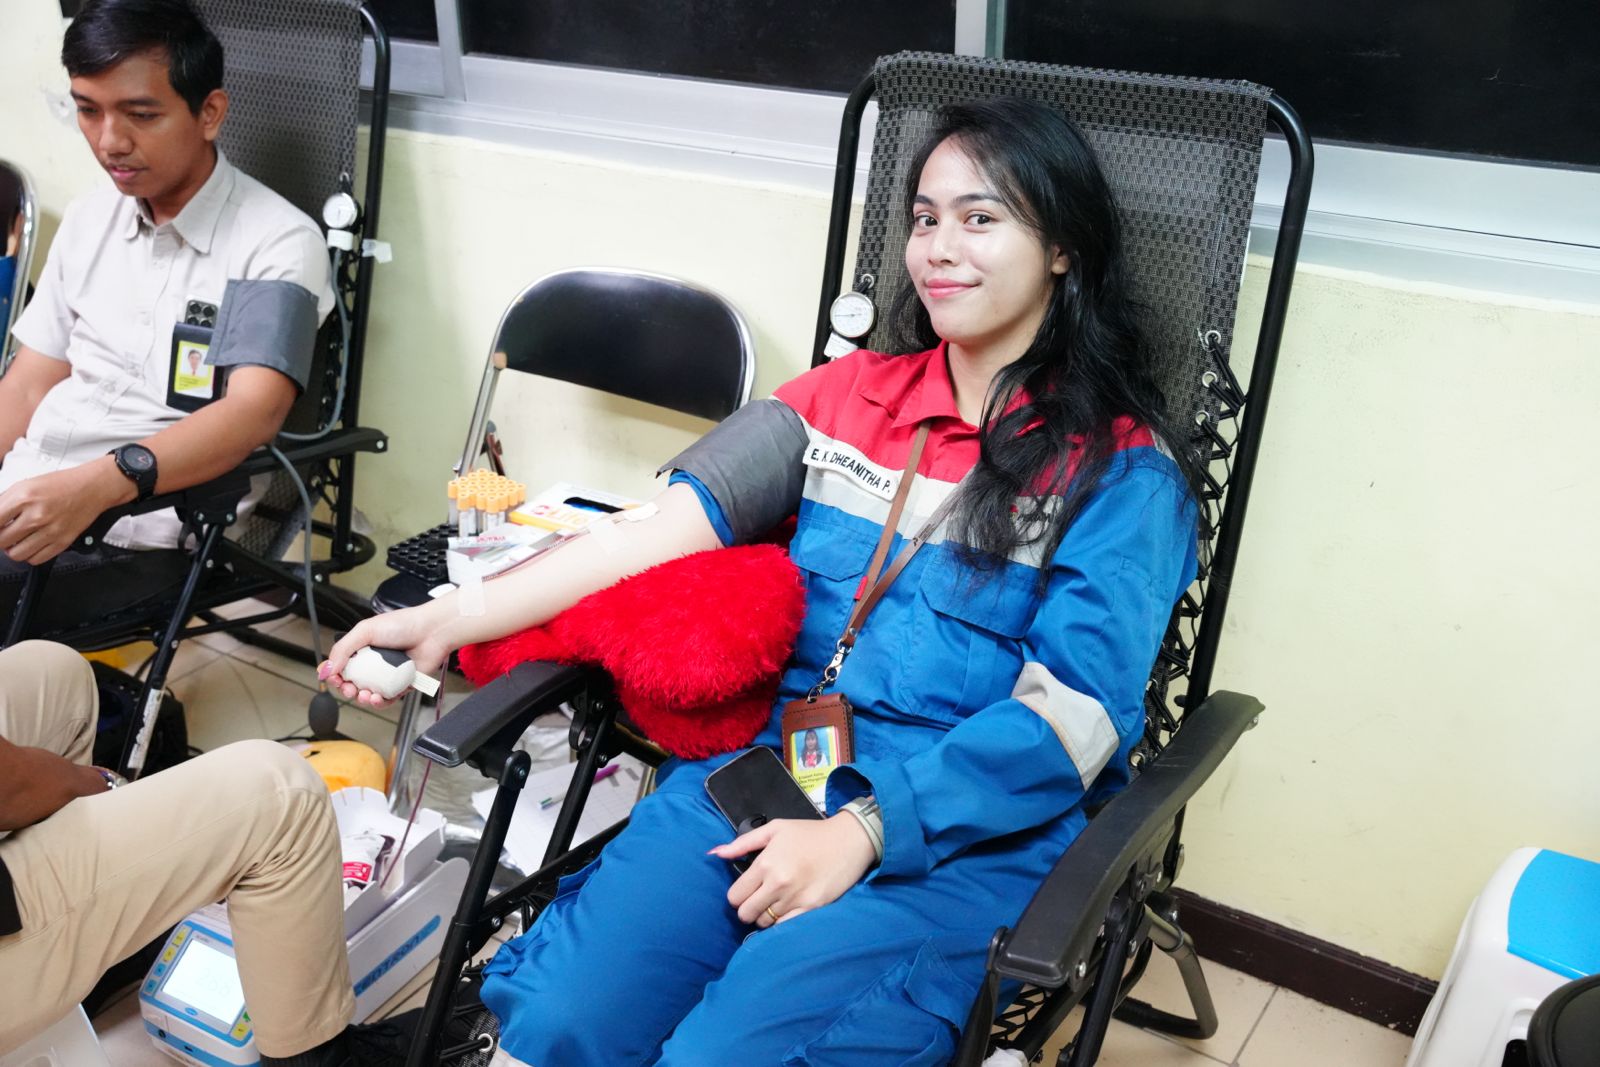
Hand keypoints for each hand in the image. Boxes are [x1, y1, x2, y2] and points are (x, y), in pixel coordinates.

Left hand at [0, 460, 129, 565]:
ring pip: (17, 554)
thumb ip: (5, 502)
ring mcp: (50, 531)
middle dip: (1, 538)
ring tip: (18, 540)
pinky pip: (36, 559)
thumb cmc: (62, 484)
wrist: (92, 488)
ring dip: (13, 549)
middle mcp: (37, 515)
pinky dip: (30, 555)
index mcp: (24, 498)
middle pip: (2, 541)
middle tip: (6, 533)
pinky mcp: (62, 542)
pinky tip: (32, 544)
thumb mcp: (26, 484)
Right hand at [320, 604, 449, 707]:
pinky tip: (377, 698)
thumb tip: (325, 669)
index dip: (335, 675)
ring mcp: (387, 676)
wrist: (432, 631)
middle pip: (353, 683)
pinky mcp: (402, 685)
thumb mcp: (365, 631)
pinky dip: (380, 702)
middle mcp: (374, 663)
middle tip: (349, 689)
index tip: (334, 679)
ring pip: (368, 694)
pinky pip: (388, 699)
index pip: (342, 667)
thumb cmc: (403, 625)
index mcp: (363, 649)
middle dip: (347, 690)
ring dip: (362, 698)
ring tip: (364, 695)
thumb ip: (343, 649)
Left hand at [713, 813, 876, 927]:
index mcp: (766, 863)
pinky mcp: (812, 909)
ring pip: (764, 923)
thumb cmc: (809, 833)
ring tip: (775, 903)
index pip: (735, 896)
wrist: (848, 841)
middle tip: (759, 899)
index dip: (737, 895)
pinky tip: (787, 911)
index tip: (747, 891)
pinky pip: (785, 927)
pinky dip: (782, 923)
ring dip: (765, 917)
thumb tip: (715, 854)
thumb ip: (743, 843)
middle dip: (748, 908)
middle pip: (745, 914)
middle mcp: (778, 883)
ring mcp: (795, 898)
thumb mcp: (775, 829)